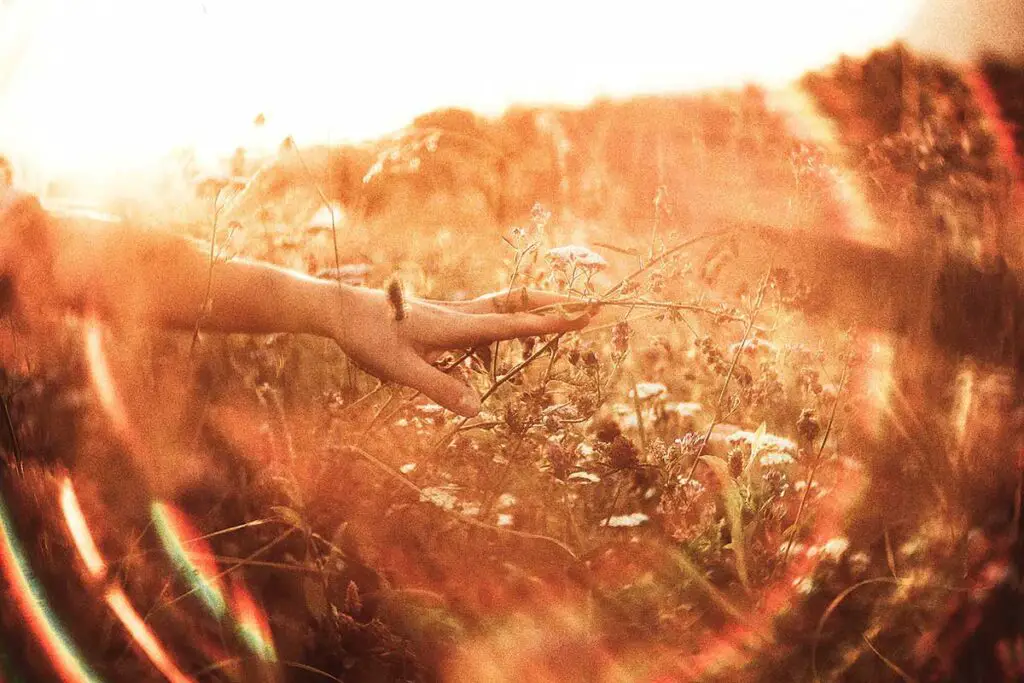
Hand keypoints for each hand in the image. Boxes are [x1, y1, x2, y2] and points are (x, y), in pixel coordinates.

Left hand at [329, 285, 592, 415]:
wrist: (341, 311)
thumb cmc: (368, 338)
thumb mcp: (399, 370)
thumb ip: (439, 388)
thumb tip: (477, 409)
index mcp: (456, 326)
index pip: (512, 324)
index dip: (549, 321)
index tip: (583, 315)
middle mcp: (461, 315)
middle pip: (518, 303)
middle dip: (556, 303)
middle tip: (591, 303)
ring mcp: (454, 314)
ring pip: (506, 305)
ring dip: (538, 305)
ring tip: (568, 311)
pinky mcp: (446, 318)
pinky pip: (489, 315)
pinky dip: (513, 316)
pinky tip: (514, 331)